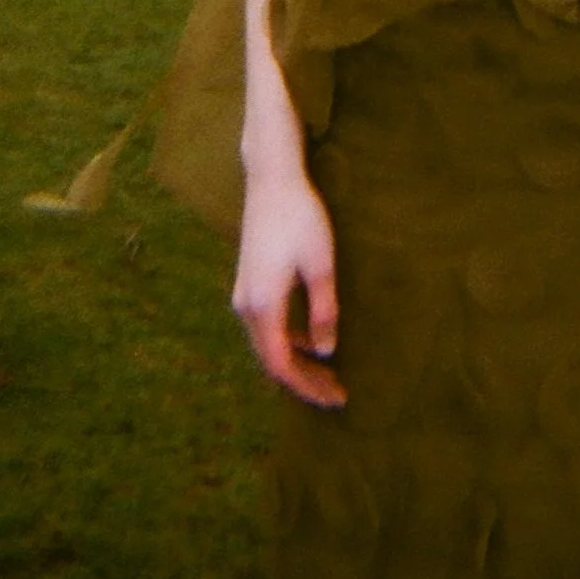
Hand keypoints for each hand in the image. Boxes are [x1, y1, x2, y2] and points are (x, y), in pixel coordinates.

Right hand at [232, 168, 345, 407]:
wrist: (271, 180)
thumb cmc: (300, 218)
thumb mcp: (321, 265)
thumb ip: (323, 311)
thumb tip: (326, 352)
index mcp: (263, 306)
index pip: (282, 364)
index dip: (307, 386)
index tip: (335, 398)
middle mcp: (246, 306)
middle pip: (272, 360)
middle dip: (303, 380)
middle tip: (336, 394)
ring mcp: (244, 295)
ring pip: (268, 345)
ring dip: (296, 362)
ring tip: (327, 375)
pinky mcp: (249, 283)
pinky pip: (266, 327)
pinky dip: (288, 342)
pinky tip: (312, 341)